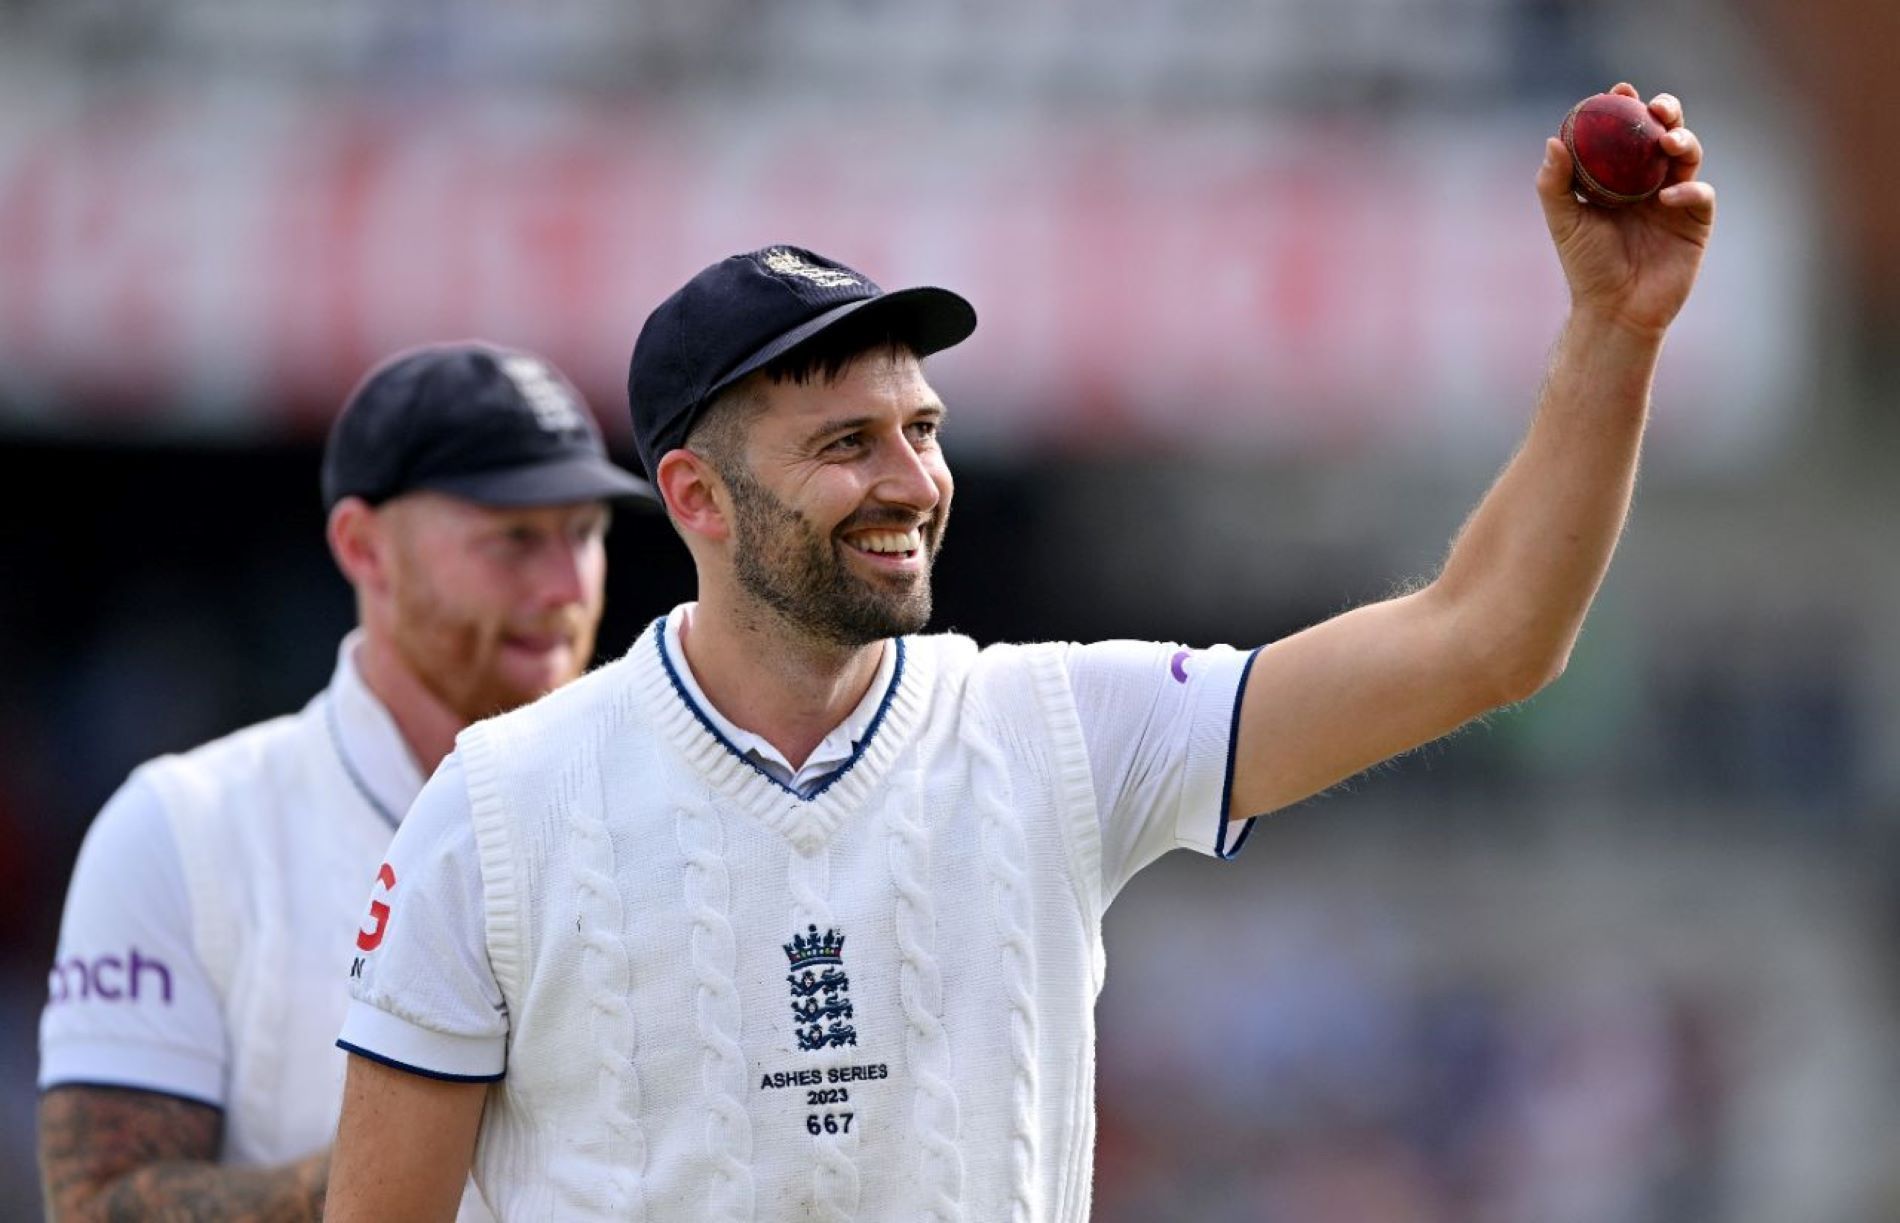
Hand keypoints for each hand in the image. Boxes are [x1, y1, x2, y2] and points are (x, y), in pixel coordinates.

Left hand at [1537, 83, 1716, 339]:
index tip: (1617, 90)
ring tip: (1667, 140)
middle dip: (1665, 112)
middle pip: (1663, 133)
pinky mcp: (1696, 221)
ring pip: (1687, 154)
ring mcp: (1675, 197)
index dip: (1624, 107)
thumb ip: (1555, 184)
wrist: (1615, 309)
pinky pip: (1699, 193)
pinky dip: (1688, 188)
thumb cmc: (1586, 267)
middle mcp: (1649, 181)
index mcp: (1618, 177)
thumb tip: (1554, 141)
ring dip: (1682, 140)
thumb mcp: (1565, 222)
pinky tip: (1668, 195)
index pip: (1624, 133)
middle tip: (1655, 107)